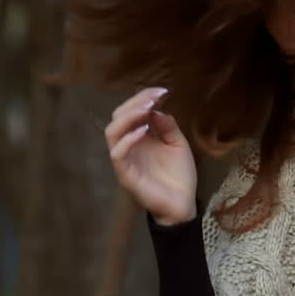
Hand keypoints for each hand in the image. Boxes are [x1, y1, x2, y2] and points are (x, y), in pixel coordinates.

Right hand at [104, 87, 197, 225]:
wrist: (183, 204)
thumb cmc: (179, 176)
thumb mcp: (178, 144)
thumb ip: (167, 126)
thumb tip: (157, 108)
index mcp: (139, 137)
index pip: (131, 111)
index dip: (142, 98)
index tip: (162, 91)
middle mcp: (128, 146)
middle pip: (118, 117)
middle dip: (134, 103)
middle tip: (153, 98)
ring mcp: (125, 160)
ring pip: (112, 132)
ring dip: (128, 117)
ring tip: (146, 109)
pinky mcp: (125, 174)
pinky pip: (117, 154)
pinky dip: (127, 140)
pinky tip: (143, 131)